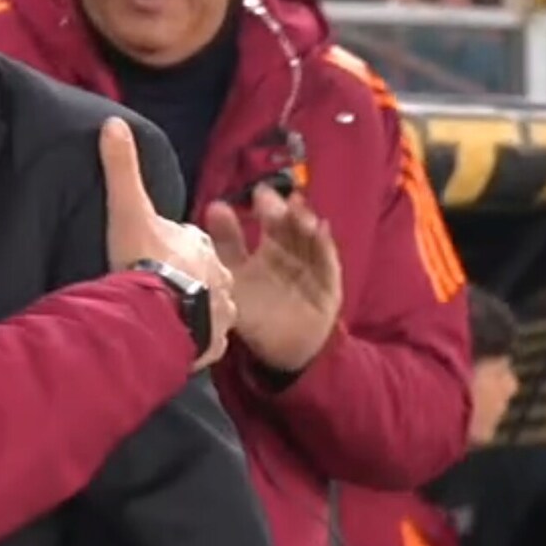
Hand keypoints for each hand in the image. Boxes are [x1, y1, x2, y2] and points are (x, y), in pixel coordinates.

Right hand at [100, 120, 234, 370]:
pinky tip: (174, 337)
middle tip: (158, 284)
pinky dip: (195, 338)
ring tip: (166, 315)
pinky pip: (208, 339)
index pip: (189, 239)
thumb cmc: (144, 260)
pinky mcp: (216, 341)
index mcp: (198, 243)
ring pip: (210, 306)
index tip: (151, 250)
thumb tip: (114, 122)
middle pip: (204, 272)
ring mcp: (221, 311)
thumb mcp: (128, 209)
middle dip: (187, 276)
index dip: (172, 244)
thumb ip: (121, 167)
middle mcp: (219, 274)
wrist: (157, 315)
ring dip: (193, 308)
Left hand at [204, 187, 342, 373]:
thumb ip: (226, 245)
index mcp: (271, 249)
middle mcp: (293, 254)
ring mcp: (312, 268)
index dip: (266, 206)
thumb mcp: (234, 278)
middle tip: (271, 199)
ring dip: (304, 221)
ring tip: (295, 207)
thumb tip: (216, 205)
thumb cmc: (255, 314)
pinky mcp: (329, 286)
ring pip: (310, 239)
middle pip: (290, 227)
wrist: (281, 354)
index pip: (269, 222)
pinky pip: (328, 264)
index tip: (260, 192)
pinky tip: (319, 228)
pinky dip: (324, 246)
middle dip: (283, 211)